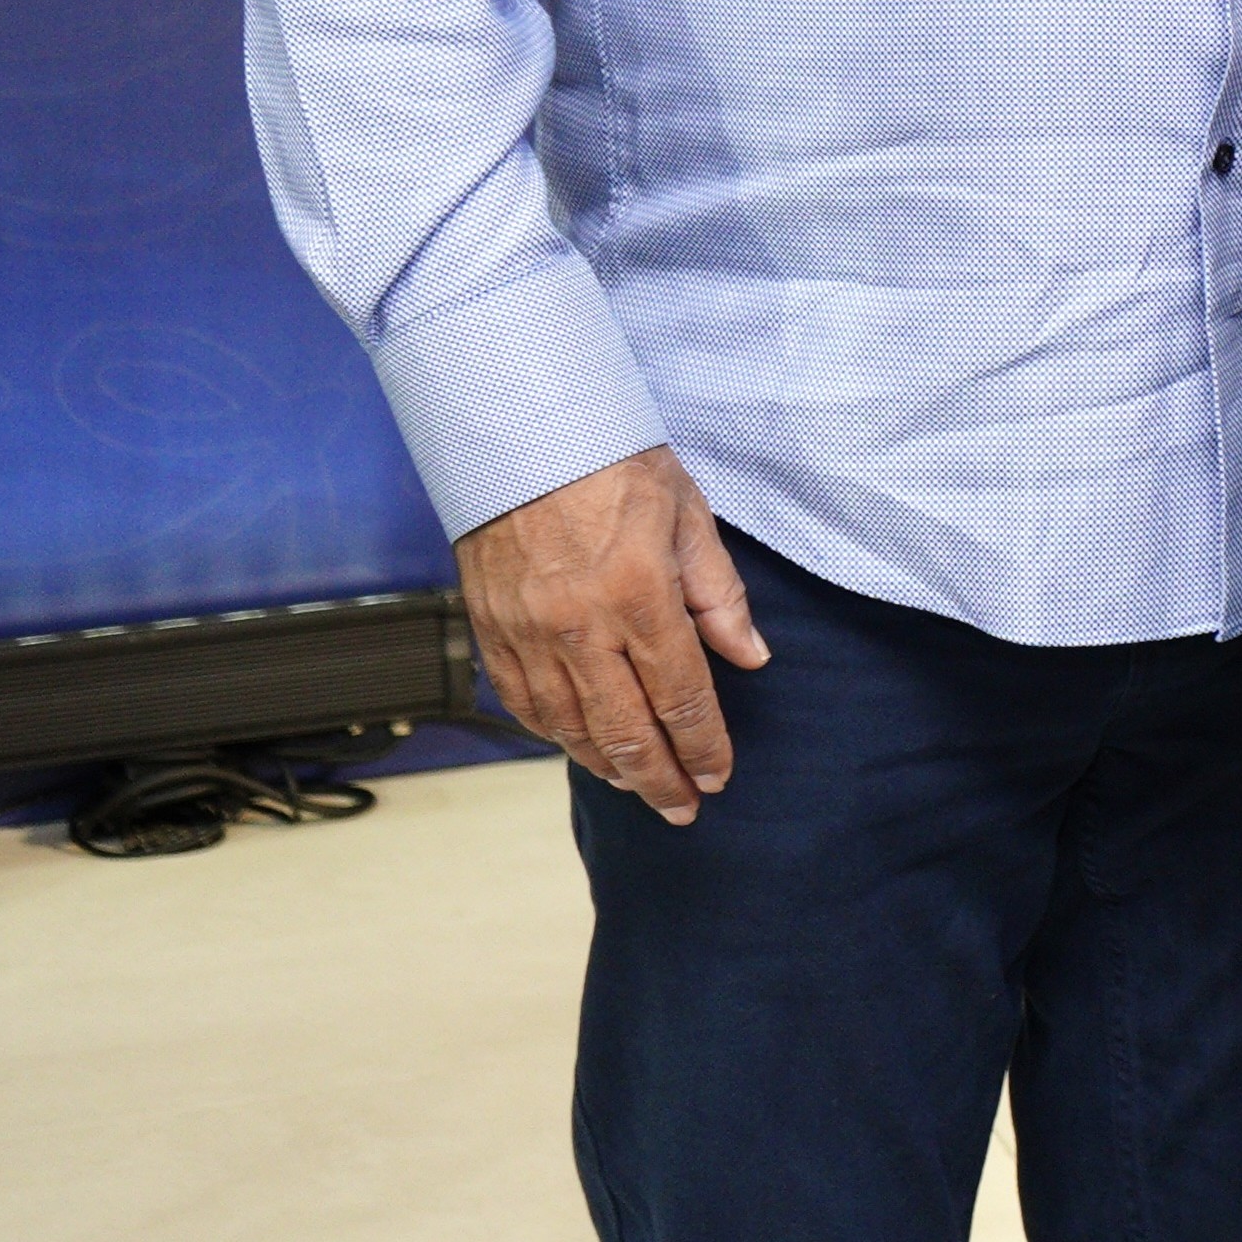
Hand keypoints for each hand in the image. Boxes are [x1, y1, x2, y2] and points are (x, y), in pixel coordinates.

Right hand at [452, 443, 767, 824]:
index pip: (680, 694)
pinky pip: (524, 704)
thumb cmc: (611, 461)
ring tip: (640, 788)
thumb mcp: (688, 514)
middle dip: (660, 778)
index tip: (719, 775)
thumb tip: (750, 657)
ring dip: (608, 767)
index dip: (703, 745)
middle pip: (625, 729)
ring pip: (570, 727)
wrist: (520, 432)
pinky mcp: (491, 631)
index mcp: (638, 594)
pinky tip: (580, 749)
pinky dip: (555, 736)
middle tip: (684, 809)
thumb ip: (719, 594)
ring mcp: (528, 634)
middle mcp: (579, 626)